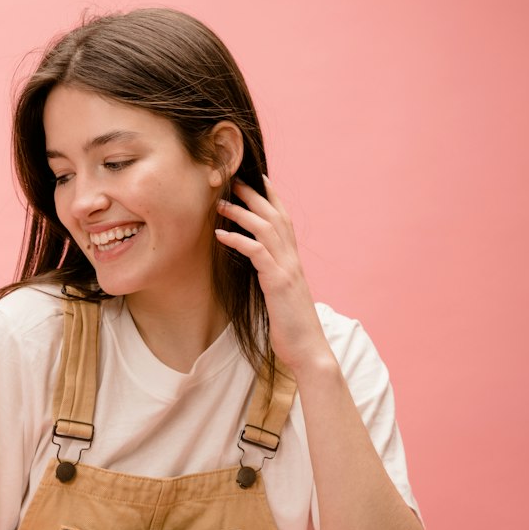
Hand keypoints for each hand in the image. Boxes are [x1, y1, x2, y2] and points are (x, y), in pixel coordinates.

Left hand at [215, 175, 331, 370]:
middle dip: (254, 195)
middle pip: (275, 216)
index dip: (272, 197)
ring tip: (221, 204)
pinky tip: (220, 235)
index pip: (284, 220)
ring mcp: (287, 269)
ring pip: (266, 229)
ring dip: (242, 213)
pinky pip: (257, 252)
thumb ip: (273, 276)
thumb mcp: (281, 295)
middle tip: (233, 180)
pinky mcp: (278, 282)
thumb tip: (259, 267)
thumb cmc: (292, 326)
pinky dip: (238, 240)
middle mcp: (292, 260)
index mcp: (293, 261)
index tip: (257, 180)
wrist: (308, 350)